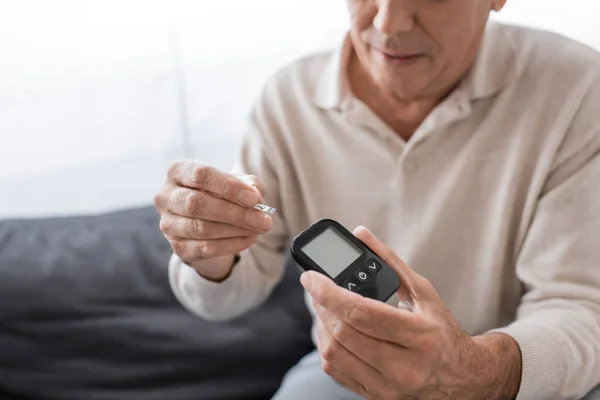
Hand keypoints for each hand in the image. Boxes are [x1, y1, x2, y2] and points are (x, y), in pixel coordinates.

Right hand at [154, 160, 271, 280]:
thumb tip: (255, 197)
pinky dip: (231, 245)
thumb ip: (249, 185)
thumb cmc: (223, 196)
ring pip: (201, 228)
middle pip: (196, 203)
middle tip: (262, 219)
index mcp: (179, 171)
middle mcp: (167, 196)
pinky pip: (205, 248)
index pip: (200, 174)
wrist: (210, 225)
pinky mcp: (178, 247)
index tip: (253, 198)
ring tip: (259, 229)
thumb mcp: (237, 184)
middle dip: (234, 212)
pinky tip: (249, 239)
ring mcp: (169, 224)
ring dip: (236, 230)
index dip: (228, 186)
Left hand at [301, 226, 521, 399]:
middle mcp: (404, 367)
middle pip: (343, 333)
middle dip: (322, 306)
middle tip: (316, 289)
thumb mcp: (423, 291)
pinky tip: (332, 330)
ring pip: (334, 354)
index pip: (360, 313)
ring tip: (324, 307)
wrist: (461, 377)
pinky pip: (336, 371)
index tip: (311, 277)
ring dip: (321, 325)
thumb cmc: (442, 330)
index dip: (328, 293)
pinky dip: (327, 346)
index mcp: (420, 336)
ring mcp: (388, 386)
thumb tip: (360, 234)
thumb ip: (389, 261)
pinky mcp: (376, 396)